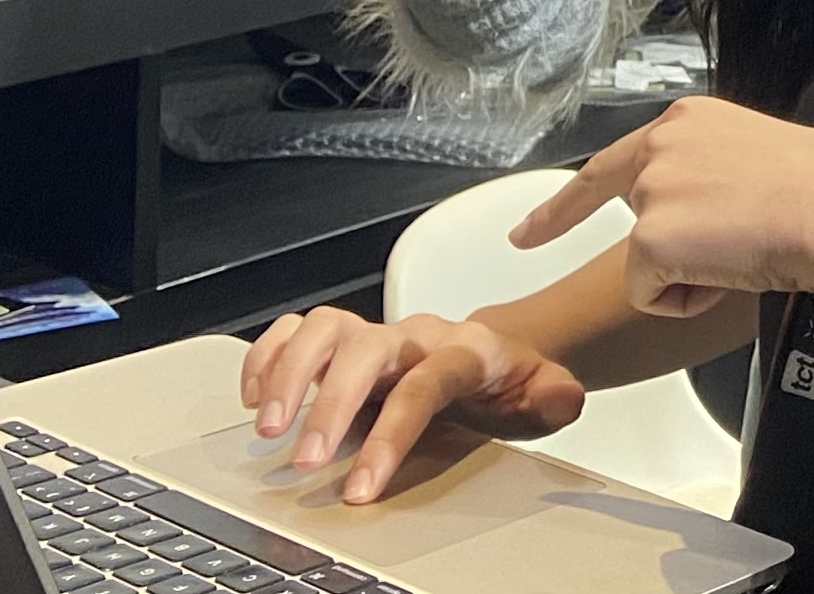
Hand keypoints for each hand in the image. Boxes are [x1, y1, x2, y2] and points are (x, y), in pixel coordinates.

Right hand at [238, 307, 584, 504]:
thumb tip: (558, 399)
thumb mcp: (544, 394)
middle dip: (328, 405)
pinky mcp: (343, 341)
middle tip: (303, 461)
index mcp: (463, 351)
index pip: (423, 385)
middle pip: (362, 351)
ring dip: (288, 373)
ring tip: (267, 427)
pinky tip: (255, 397)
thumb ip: (553, 397)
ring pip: (323, 328)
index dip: (389, 436)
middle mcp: (413, 336)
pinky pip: (296, 329)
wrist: (497, 352)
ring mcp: (374, 334)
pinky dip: (268, 356)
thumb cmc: (509, 383)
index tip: (361, 486)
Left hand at [516, 96, 813, 316]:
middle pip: (633, 218)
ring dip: (693, 272)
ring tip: (748, 251)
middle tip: (728, 255)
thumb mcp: (757, 163)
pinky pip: (651, 294)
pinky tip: (730, 274)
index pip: (612, 164)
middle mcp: (660, 143)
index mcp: (689, 118)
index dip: (564, 207)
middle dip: (662, 251)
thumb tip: (697, 220)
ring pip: (649, 261)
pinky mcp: (648, 235)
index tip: (524, 235)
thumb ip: (710, 175)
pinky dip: (687, 299)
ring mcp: (651, 187)